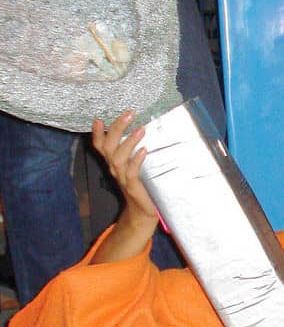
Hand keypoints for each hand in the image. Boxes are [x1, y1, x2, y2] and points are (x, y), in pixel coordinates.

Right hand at [91, 113, 158, 254]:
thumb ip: (133, 151)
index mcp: (113, 163)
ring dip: (129, 142)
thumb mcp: (135, 166)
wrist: (144, 212)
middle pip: (108, 147)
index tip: (98, 118)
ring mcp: (123, 178)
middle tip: (129, 114)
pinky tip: (143, 150)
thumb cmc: (141, 185)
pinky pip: (132, 172)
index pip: (100, 146)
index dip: (97, 133)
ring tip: (141, 129)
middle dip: (116, 129)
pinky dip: (136, 160)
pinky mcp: (133, 187)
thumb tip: (142, 129)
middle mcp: (115, 169)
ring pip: (118, 158)